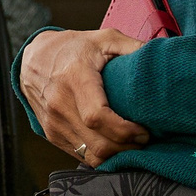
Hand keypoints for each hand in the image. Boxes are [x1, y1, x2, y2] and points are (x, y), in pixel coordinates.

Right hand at [19, 28, 149, 166]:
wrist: (33, 59)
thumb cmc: (74, 48)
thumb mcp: (104, 38)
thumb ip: (133, 47)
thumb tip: (162, 56)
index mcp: (74, 78)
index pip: (97, 117)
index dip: (125, 131)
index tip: (144, 130)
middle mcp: (60, 104)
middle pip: (98, 143)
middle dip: (127, 148)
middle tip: (144, 138)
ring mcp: (54, 123)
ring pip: (91, 156)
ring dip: (117, 156)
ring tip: (132, 144)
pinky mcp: (52, 134)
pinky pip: (81, 157)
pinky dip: (102, 157)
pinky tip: (116, 147)